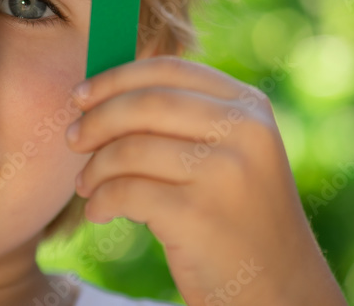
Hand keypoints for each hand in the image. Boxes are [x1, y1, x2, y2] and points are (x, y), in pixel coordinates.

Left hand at [66, 56, 347, 305]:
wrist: (281, 291)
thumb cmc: (237, 218)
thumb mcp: (230, 154)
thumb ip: (184, 118)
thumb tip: (100, 91)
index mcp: (249, 107)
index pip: (170, 70)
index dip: (117, 78)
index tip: (81, 95)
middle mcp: (244, 132)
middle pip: (146, 103)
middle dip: (97, 119)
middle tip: (72, 139)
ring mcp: (224, 173)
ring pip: (130, 148)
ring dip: (96, 167)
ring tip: (86, 185)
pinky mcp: (199, 215)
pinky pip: (126, 191)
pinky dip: (101, 200)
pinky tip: (99, 212)